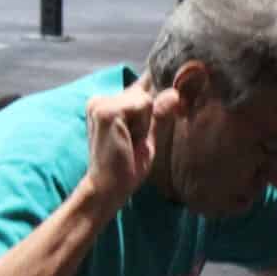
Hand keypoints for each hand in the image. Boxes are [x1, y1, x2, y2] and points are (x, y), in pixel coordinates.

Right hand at [82, 82, 177, 212]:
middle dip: (147, 118)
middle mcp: (101, 98)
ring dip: (144, 123)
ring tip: (129, 142)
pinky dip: (141, 125)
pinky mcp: (106, 111)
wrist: (109, 188)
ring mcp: (101, 102)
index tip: (155, 108)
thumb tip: (175, 92)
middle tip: (133, 141)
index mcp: (108, 103)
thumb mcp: (148, 135)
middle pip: (144, 93)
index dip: (154, 93)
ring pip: (144, 98)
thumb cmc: (127, 166)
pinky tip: (128, 140)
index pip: (139, 86)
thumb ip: (159, 113)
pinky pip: (141, 105)